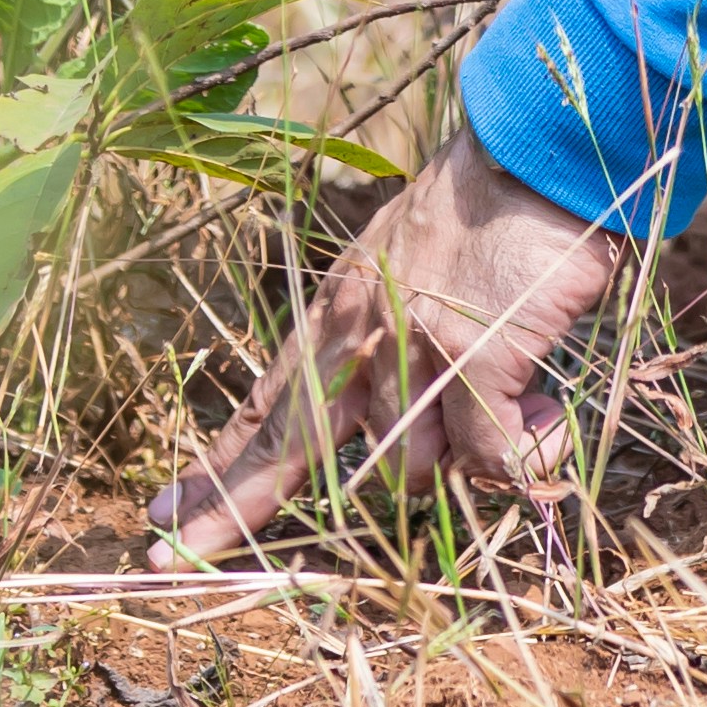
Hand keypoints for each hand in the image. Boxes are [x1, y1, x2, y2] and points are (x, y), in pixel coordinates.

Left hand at [152, 141, 623, 562]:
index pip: (266, 404)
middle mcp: (360, 336)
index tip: (163, 510)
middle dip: (230, 513)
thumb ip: (384, 331)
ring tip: (507, 401)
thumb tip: (391, 411)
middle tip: (167, 556)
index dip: (217, 467)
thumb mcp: (405, 261)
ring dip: (461, 456)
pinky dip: (526, 449)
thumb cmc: (489, 206)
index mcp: (340, 310)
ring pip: (412, 472)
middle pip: (289, 451)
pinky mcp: (473, 361)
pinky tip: (543, 411)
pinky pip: (489, 458)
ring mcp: (412, 351)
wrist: (534, 150)